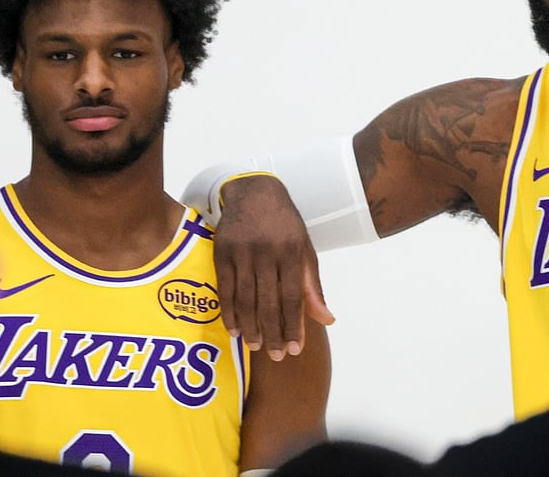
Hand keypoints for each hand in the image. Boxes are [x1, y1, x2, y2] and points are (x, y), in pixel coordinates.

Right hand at [215, 175, 334, 360]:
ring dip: (250, 327)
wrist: (254, 191)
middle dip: (273, 333)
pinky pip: (225, 289)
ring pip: (246, 299)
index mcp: (292, 251)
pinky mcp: (221, 252)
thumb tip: (327, 320)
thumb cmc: (284, 225)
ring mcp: (242, 252)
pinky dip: (229, 312)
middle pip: (269, 302)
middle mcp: (267, 252)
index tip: (296, 349)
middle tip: (277, 356)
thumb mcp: (304, 249)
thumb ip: (312, 287)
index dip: (294, 325)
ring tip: (256, 347)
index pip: (294, 297)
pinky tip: (234, 329)